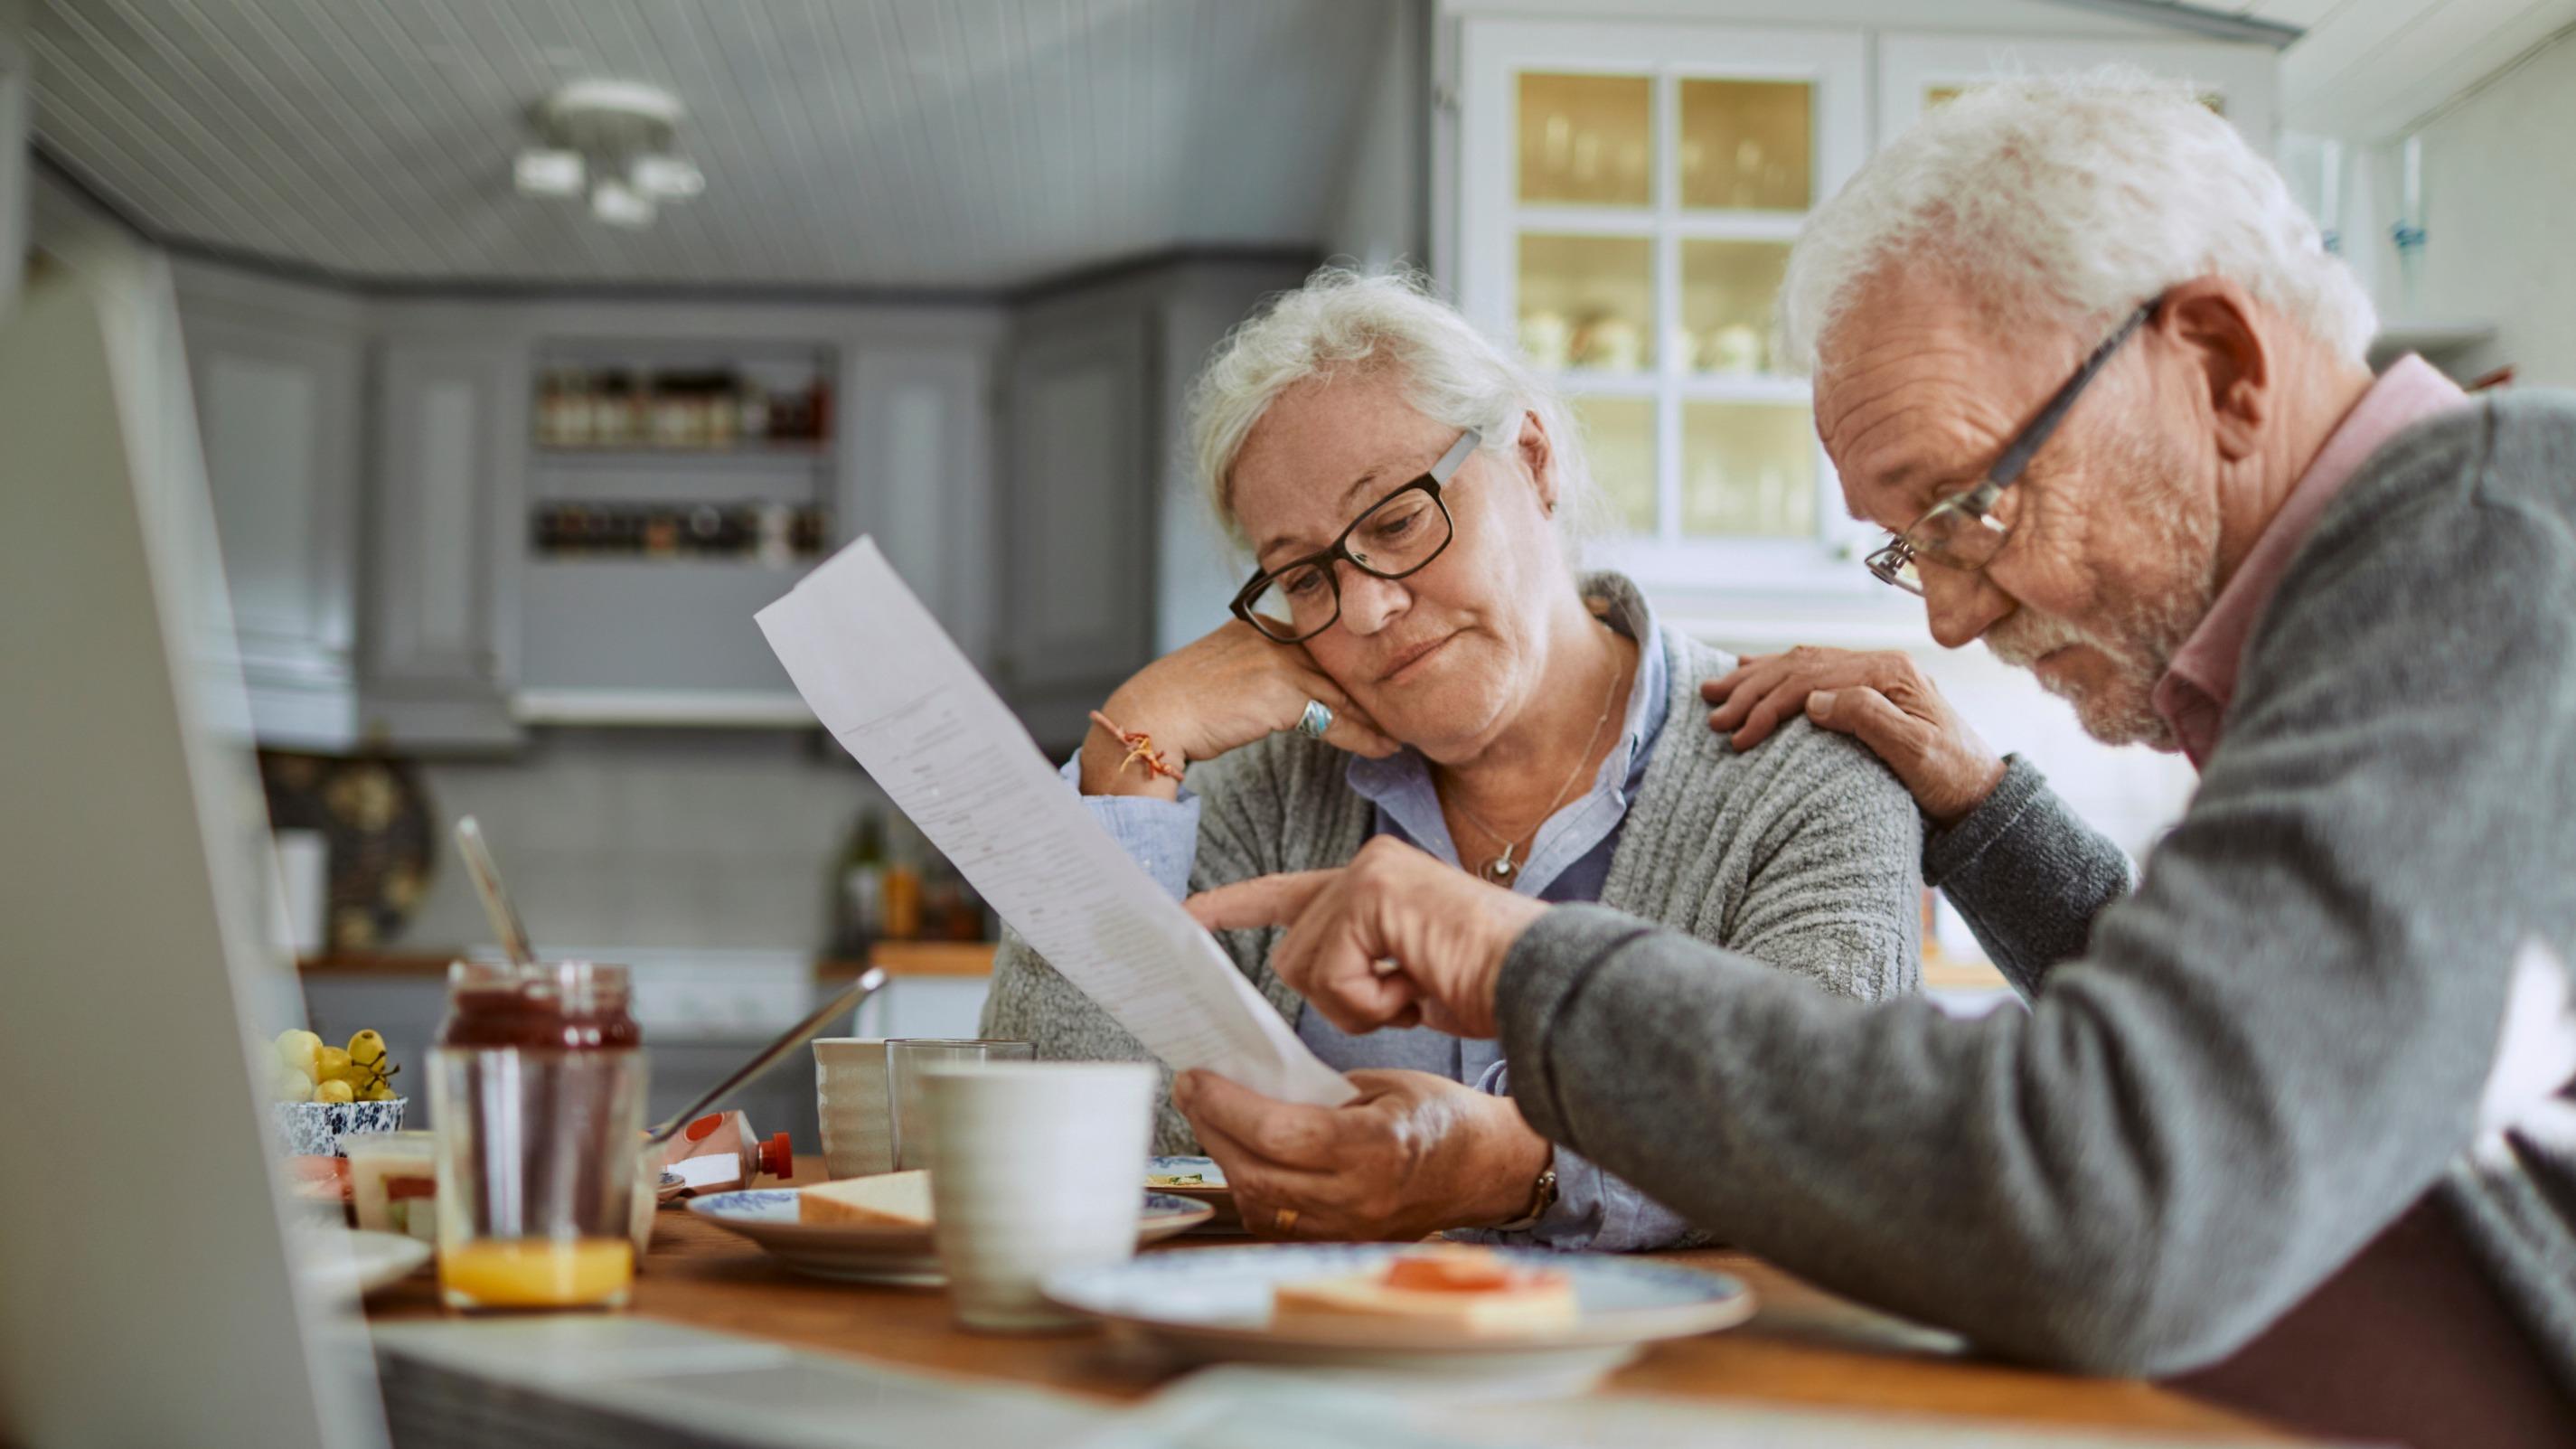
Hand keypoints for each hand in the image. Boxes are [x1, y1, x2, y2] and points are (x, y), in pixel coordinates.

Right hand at [1082, 620, 1398, 797]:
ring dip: (1378, 716)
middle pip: (1340, 665)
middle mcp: (1273, 635)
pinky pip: (1336, 718)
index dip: (1353, 669)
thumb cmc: (1179, 703)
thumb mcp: (1224, 674)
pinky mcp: (1281, 691)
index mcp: (1259, 624)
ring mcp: (1279, 660)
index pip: (1321, 645)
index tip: (1379, 685)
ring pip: (1344, 691)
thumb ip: (1258, 673)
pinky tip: (1385, 748)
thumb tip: (1287, 698)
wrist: (1151, 715)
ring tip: (1405, 734)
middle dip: (1374, 689)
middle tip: (1407, 709)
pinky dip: (1365, 736)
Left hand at [1172, 1068, 1552, 1240]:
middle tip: (1192, 1093)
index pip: (1280, 1135)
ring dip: (1226, 1160)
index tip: (1196, 1079)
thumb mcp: (1385, 1083)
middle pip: (1258, 1172)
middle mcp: (1359, 1198)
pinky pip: (1277, 1223)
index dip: (1227, 1106)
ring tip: (1213, 1120)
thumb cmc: (1441, 1116)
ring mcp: (1350, 1228)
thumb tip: (1253, 1084)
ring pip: (1260, 1204)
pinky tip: (1244, 1157)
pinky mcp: (1343, 1241)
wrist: (1486, 1169)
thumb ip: (1320, 1090)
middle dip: (1213, 1128)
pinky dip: (1252, 1188)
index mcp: (1376, 1148)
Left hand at [1185, 836, 1544, 1038]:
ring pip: (1305, 967)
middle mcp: (1367, 867)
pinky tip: (1416, 987)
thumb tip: (1311, 978)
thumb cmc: (1489, 987)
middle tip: (1405, 996)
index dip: (1238, 906)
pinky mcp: (1372, 891)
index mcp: (1373, 885)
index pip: (1289, 893)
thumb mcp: (1408, 978)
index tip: (1187, 914)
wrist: (1541, 984)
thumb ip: (1358, 967)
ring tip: (1415, 989)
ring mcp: (1369, 873)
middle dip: (1341, 998)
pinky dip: (1371, 1001)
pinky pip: (1331, 974)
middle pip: (1292, 954)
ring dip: (1359, 1003)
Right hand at [1701, 647, 2005, 824]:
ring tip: (1716, 690)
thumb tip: (1814, 700)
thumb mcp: (1916, 752)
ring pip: (1801, 664)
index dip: (1768, 704)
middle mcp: (1880, 665)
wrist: (1981, 796)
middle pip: (1801, 665)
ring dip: (1756, 677)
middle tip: (1713, 712)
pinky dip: (1777, 672)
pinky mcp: (1870, 690)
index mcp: (1889, 673)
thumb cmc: (1952, 779)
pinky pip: (1813, 670)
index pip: (1812, 678)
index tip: (1737, 735)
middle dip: (1752, 689)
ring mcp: (1874, 675)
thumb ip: (1868, 718)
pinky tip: (1752, 669)